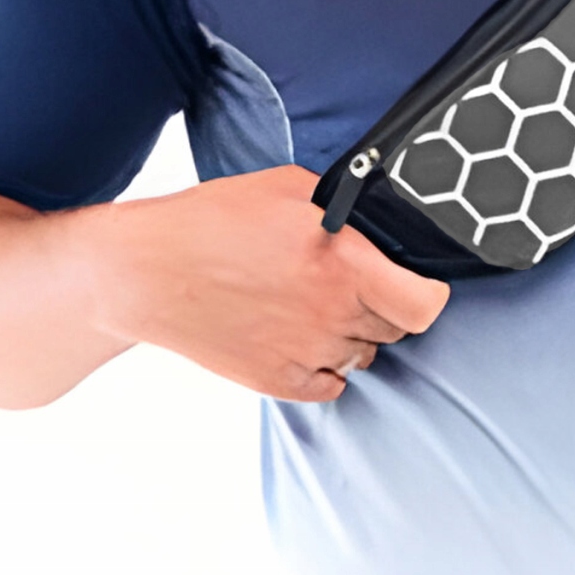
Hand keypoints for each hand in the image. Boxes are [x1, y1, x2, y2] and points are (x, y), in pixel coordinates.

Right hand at [75, 164, 448, 401]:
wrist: (146, 272)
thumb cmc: (212, 220)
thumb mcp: (288, 188)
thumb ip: (343, 209)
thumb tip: (372, 222)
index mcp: (345, 265)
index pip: (425, 306)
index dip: (428, 296)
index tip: (417, 285)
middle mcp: (332, 314)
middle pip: (396, 329)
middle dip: (384, 306)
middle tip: (351, 284)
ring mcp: (306, 352)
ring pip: (362, 356)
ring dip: (352, 334)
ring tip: (312, 305)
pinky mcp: (278, 380)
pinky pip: (330, 385)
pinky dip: (324, 367)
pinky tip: (299, 336)